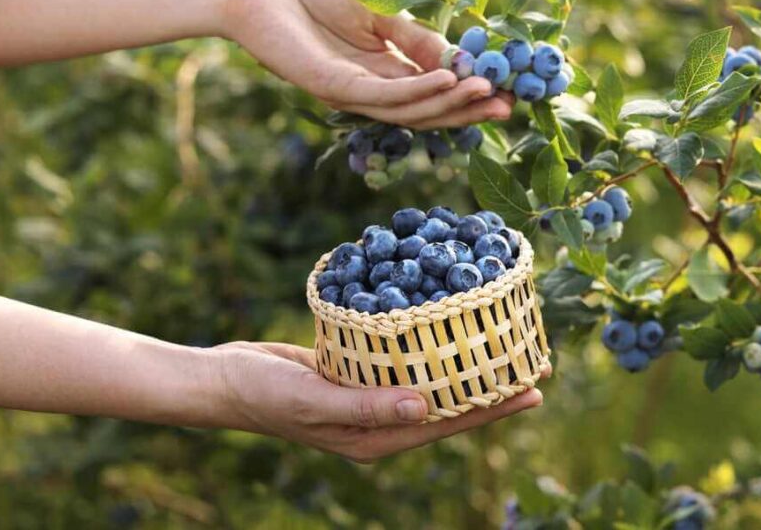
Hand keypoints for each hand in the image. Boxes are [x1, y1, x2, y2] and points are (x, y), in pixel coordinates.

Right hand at [211, 341, 543, 462]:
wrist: (225, 377)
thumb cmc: (264, 394)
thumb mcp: (315, 400)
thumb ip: (368, 405)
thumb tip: (426, 405)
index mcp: (378, 437)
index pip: (449, 422)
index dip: (492, 407)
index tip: (532, 389)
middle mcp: (381, 419)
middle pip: (449, 402)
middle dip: (491, 385)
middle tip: (535, 362)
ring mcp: (371, 395)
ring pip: (431, 378)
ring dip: (465, 361)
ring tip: (503, 342)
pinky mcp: (359, 370)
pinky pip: (406, 358)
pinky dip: (431, 344)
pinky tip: (449, 324)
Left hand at [220, 0, 513, 128]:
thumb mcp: (379, 10)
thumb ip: (416, 36)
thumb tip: (460, 60)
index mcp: (381, 71)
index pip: (431, 92)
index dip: (468, 94)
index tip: (507, 91)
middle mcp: (369, 90)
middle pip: (426, 110)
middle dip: (468, 109)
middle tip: (510, 108)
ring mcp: (351, 92)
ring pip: (410, 110)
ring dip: (451, 104)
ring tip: (490, 95)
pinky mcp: (332, 86)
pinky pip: (384, 94)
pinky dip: (419, 90)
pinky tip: (448, 81)